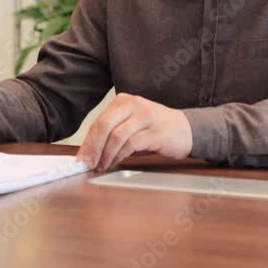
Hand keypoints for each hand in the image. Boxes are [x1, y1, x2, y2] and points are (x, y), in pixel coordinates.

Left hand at [76, 93, 192, 171]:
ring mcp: (145, 117)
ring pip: (116, 135)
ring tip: (101, 166)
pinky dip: (120, 155)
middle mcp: (134, 104)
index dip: (87, 142)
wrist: (187, 129)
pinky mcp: (156, 132)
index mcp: (124, 101)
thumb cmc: (156, 129)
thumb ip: (112, 133)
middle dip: (92, 148)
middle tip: (87, 164)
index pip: (98, 121)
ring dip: (106, 154)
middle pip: (104, 126)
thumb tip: (90, 153)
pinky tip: (116, 162)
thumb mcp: (132, 123)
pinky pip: (131, 144)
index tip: (80, 158)